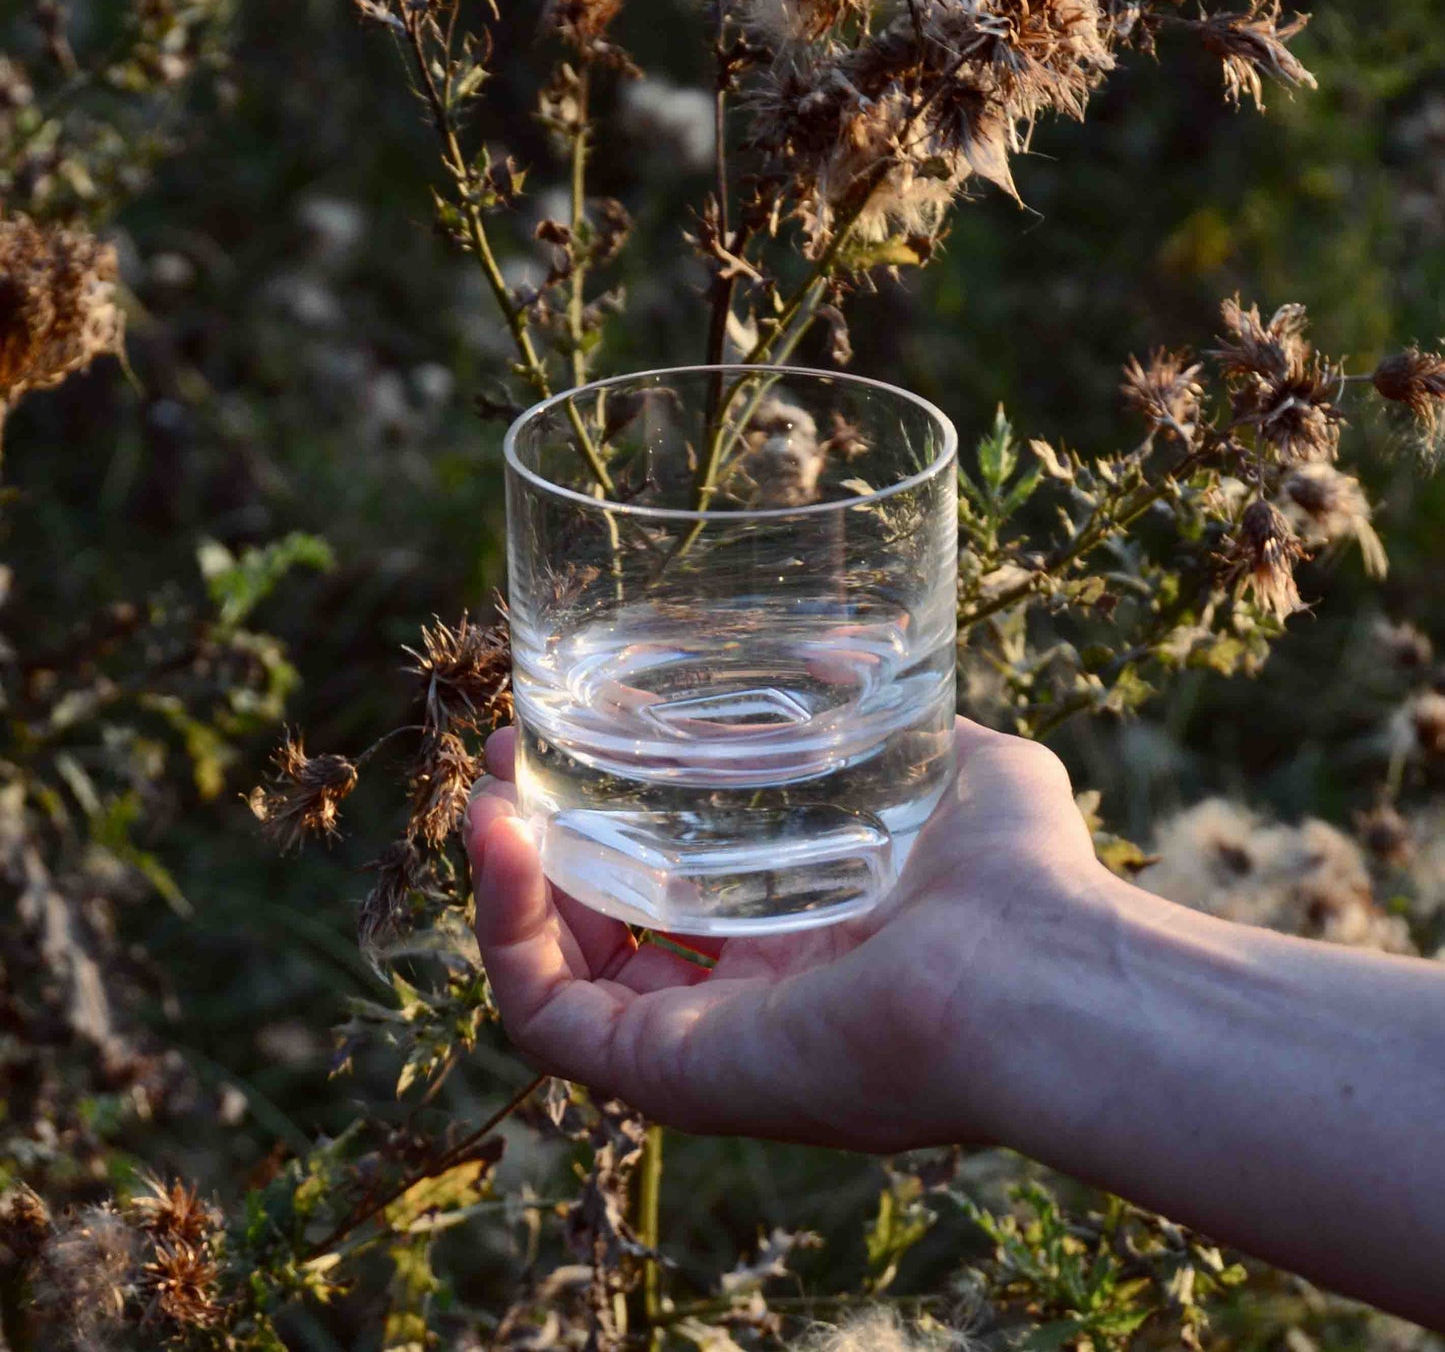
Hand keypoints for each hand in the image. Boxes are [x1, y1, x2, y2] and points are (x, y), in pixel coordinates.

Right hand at [466, 717, 1114, 1150]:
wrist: (1041, 973)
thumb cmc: (1023, 878)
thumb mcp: (957, 768)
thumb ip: (898, 718)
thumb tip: (841, 648)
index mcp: (806, 940)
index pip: (679, 892)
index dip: (618, 815)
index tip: (581, 731)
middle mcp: (748, 1001)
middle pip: (605, 932)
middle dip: (546, 842)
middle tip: (508, 753)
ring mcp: (705, 1046)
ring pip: (563, 975)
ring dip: (510, 881)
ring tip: (487, 789)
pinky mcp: (674, 1077)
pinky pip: (550, 1016)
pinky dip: (508, 929)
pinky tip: (501, 834)